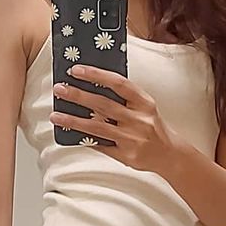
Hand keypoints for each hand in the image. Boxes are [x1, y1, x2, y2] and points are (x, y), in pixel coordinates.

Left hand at [51, 65, 181, 177]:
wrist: (170, 155)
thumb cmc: (152, 127)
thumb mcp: (145, 107)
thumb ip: (125, 98)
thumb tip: (93, 85)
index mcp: (144, 103)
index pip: (118, 84)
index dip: (96, 75)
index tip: (77, 70)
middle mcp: (139, 120)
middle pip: (103, 105)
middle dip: (78, 95)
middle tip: (59, 89)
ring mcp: (132, 139)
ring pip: (97, 127)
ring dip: (73, 120)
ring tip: (55, 115)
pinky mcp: (126, 155)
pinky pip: (101, 146)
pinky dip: (85, 139)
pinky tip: (71, 135)